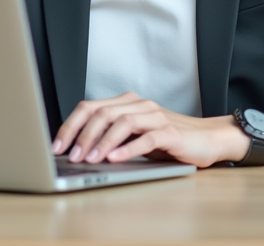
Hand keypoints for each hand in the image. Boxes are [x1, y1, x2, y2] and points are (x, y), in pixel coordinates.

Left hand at [51, 92, 250, 167]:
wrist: (207, 139)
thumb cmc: (168, 140)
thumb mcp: (134, 136)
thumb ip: (111, 136)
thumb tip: (77, 151)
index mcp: (127, 103)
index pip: (90, 107)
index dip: (70, 126)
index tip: (57, 146)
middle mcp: (139, 105)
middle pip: (102, 112)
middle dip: (82, 135)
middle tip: (71, 156)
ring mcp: (155, 116)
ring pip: (121, 122)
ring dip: (102, 142)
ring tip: (90, 160)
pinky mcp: (170, 132)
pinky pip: (146, 138)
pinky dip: (128, 148)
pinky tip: (115, 159)